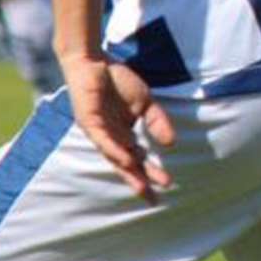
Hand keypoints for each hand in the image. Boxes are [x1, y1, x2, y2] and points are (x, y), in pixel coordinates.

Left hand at [61, 52, 177, 202]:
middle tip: (153, 198)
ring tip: (142, 185)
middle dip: (140, 181)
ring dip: (128, 171)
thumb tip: (171, 143)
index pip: (137, 160)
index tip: (164, 188)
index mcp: (123, 135)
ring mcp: (99, 131)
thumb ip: (157, 122)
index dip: (149, 175)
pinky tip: (126, 159)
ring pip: (114, 157)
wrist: (94, 62)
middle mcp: (111, 138)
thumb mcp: (146, 102)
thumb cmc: (117, 81)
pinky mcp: (89, 121)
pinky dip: (114, 150)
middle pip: (126, 165)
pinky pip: (103, 140)